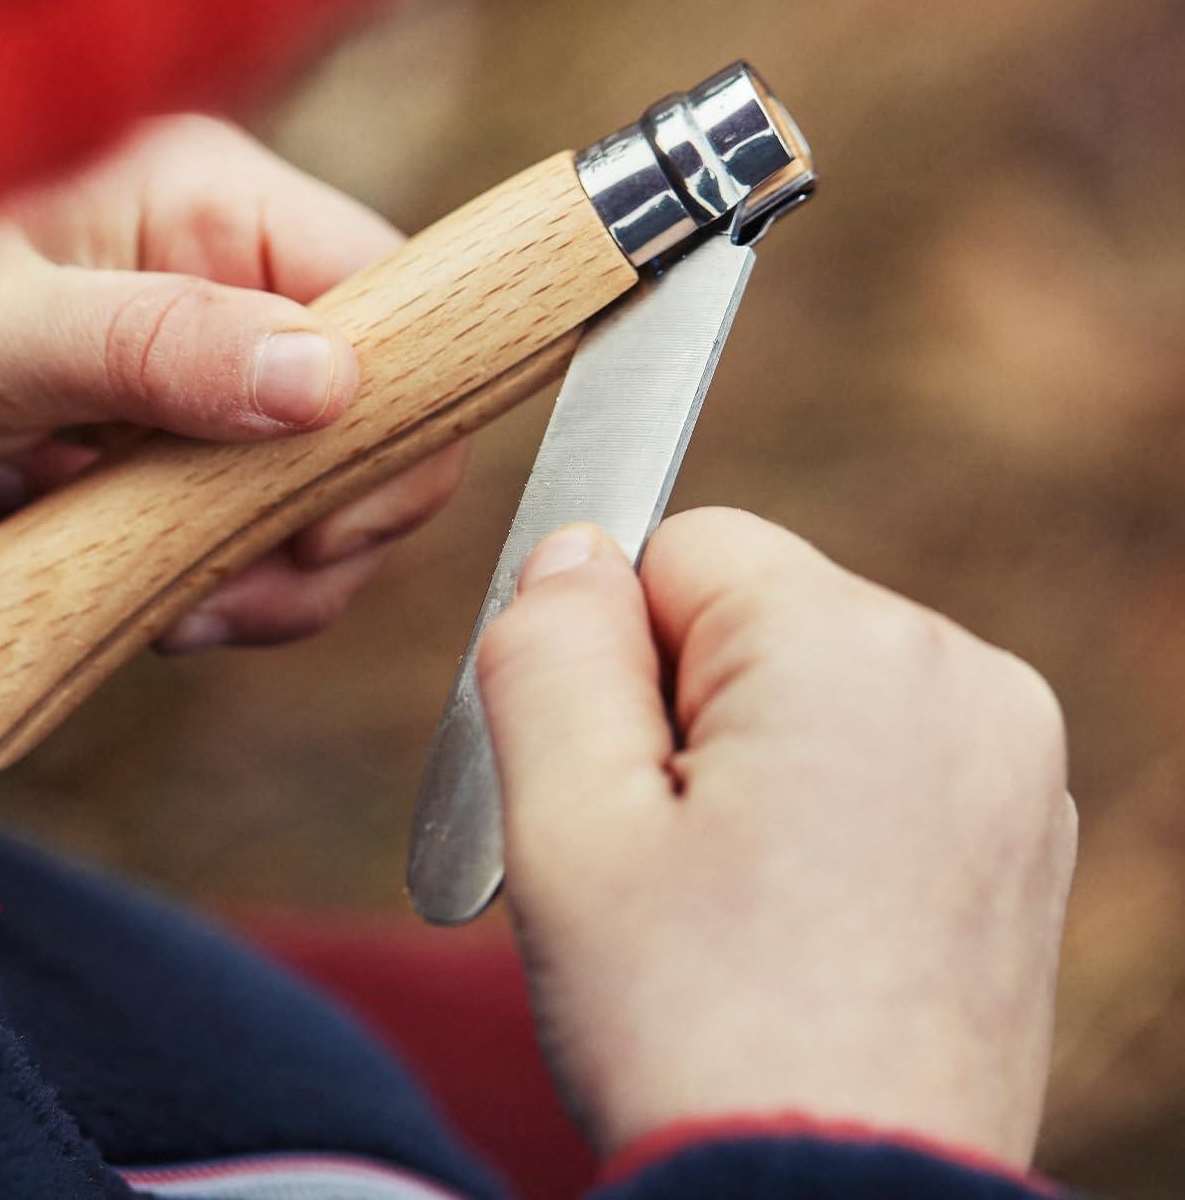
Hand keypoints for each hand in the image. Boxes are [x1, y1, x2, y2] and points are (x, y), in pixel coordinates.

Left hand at [0, 115, 464, 639]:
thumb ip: (159, 343)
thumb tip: (331, 381)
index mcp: (199, 206)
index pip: (382, 286)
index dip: (396, 400)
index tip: (339, 507)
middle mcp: (214, 297)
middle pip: (368, 411)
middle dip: (330, 514)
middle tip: (246, 579)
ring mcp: (192, 401)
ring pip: (317, 498)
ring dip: (267, 572)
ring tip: (178, 606)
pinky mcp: (158, 486)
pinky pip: (246, 553)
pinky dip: (217, 599)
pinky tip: (152, 612)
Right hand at [478, 508, 1075, 1165]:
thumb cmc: (690, 1027)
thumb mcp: (565, 821)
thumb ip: (550, 648)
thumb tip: (576, 550)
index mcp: (853, 645)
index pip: (682, 546)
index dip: (615, 656)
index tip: (619, 782)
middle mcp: (964, 673)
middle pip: (752, 613)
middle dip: (682, 707)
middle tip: (668, 858)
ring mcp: (1011, 756)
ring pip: (809, 683)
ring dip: (746, 760)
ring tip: (733, 902)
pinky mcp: (1023, 830)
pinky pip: (879, 751)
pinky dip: (823, 806)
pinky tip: (801, 921)